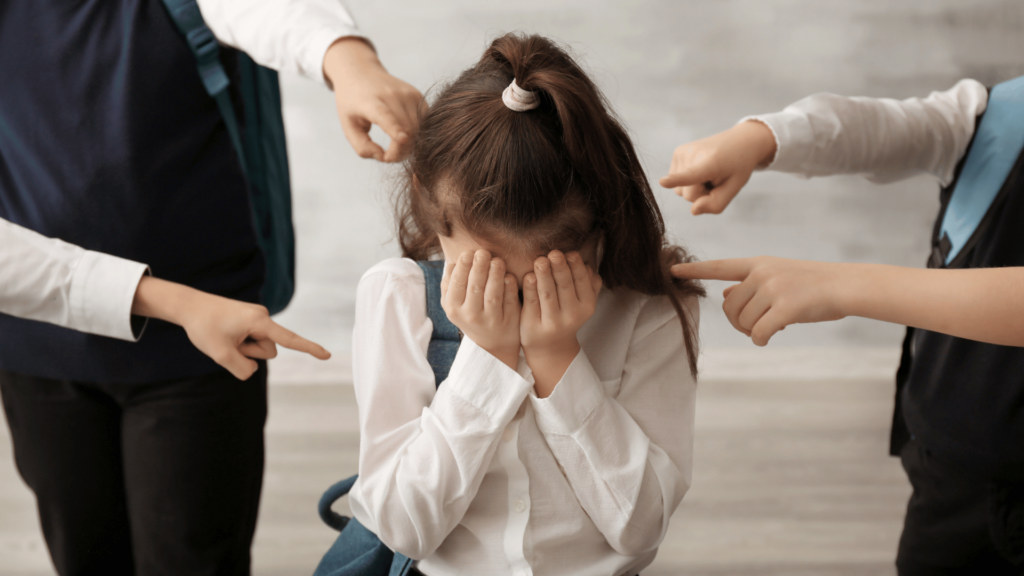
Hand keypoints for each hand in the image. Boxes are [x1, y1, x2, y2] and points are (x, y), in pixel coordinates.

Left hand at [131, 277, 330, 379]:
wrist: (189, 306)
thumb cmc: (204, 327)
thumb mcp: (221, 355)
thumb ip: (243, 370)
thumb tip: (253, 370)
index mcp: (260, 321)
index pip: (290, 339)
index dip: (310, 349)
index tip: (328, 356)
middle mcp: (263, 317)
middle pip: (269, 350)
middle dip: (250, 353)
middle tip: (226, 341)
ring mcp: (257, 318)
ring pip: (260, 347)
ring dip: (243, 348)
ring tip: (224, 336)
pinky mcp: (251, 321)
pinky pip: (252, 341)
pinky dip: (240, 343)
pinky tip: (225, 334)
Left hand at [322, 37, 424, 162]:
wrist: (361, 72)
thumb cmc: (352, 103)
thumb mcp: (348, 126)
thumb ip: (362, 147)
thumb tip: (384, 157)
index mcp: (371, 102)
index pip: (386, 116)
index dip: (395, 129)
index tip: (402, 140)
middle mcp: (392, 95)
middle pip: (406, 131)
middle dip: (400, 151)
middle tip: (387, 155)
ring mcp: (408, 94)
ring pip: (418, 129)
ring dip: (409, 145)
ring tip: (394, 146)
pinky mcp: (418, 96)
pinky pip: (424, 122)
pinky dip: (417, 133)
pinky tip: (404, 134)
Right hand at [440, 250, 520, 368]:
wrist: (493, 343)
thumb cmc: (472, 314)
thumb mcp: (455, 304)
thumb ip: (451, 284)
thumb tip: (451, 262)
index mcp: (453, 308)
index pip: (457, 283)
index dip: (463, 266)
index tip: (469, 252)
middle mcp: (470, 316)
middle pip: (475, 287)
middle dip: (479, 267)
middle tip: (483, 252)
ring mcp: (490, 320)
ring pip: (493, 295)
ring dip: (495, 275)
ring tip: (497, 260)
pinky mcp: (508, 322)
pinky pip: (509, 302)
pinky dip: (509, 288)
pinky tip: (510, 276)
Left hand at [521, 251, 601, 397]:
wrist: (550, 346)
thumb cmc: (566, 314)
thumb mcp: (583, 301)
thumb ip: (589, 283)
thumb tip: (588, 263)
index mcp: (587, 305)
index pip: (582, 281)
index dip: (576, 266)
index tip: (570, 252)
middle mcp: (572, 315)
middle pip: (564, 286)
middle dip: (560, 268)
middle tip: (554, 253)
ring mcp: (552, 322)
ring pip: (547, 294)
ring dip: (544, 276)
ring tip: (540, 260)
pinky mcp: (533, 326)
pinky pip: (531, 303)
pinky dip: (529, 288)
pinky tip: (528, 276)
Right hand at [659, 120, 776, 214]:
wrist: (740, 141)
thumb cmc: (738, 167)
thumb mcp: (734, 188)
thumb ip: (715, 204)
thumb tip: (693, 210)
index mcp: (712, 163)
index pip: (692, 175)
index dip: (677, 180)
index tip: (663, 182)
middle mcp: (693, 153)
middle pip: (687, 195)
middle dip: (700, 194)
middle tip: (716, 179)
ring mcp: (682, 151)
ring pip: (679, 190)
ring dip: (694, 188)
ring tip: (709, 174)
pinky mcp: (677, 152)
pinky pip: (676, 181)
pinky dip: (688, 180)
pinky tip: (701, 169)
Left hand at [671, 257, 853, 345]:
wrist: (845, 285)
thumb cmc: (812, 284)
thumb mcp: (778, 277)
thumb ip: (749, 286)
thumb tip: (724, 296)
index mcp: (758, 264)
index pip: (719, 267)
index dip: (695, 270)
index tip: (672, 270)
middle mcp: (761, 273)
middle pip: (729, 308)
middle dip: (738, 323)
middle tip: (755, 327)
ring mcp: (773, 288)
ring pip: (744, 322)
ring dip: (754, 331)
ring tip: (773, 325)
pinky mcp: (786, 307)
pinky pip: (759, 333)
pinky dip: (762, 340)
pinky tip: (771, 337)